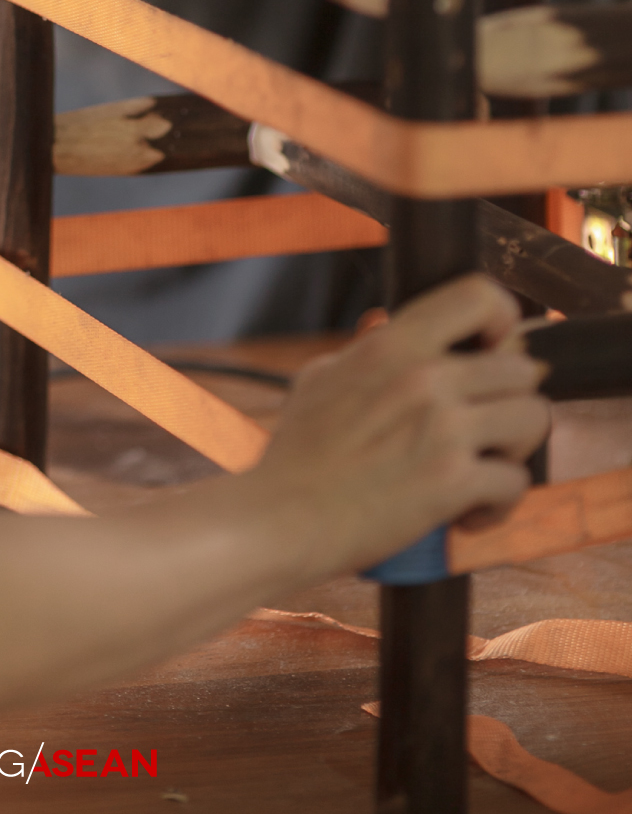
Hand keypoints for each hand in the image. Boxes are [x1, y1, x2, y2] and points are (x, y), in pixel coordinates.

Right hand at [250, 276, 549, 584]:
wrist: (282, 518)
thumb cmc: (296, 454)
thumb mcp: (322, 377)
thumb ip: (366, 349)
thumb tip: (383, 325)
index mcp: (394, 343)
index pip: (480, 296)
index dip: (504, 321)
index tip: (494, 349)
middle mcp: (426, 377)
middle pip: (523, 368)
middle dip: (509, 402)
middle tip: (480, 431)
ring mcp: (443, 429)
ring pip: (533, 419)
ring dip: (512, 449)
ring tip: (478, 468)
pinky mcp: (453, 483)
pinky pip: (516, 482)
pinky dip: (497, 504)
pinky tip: (465, 514)